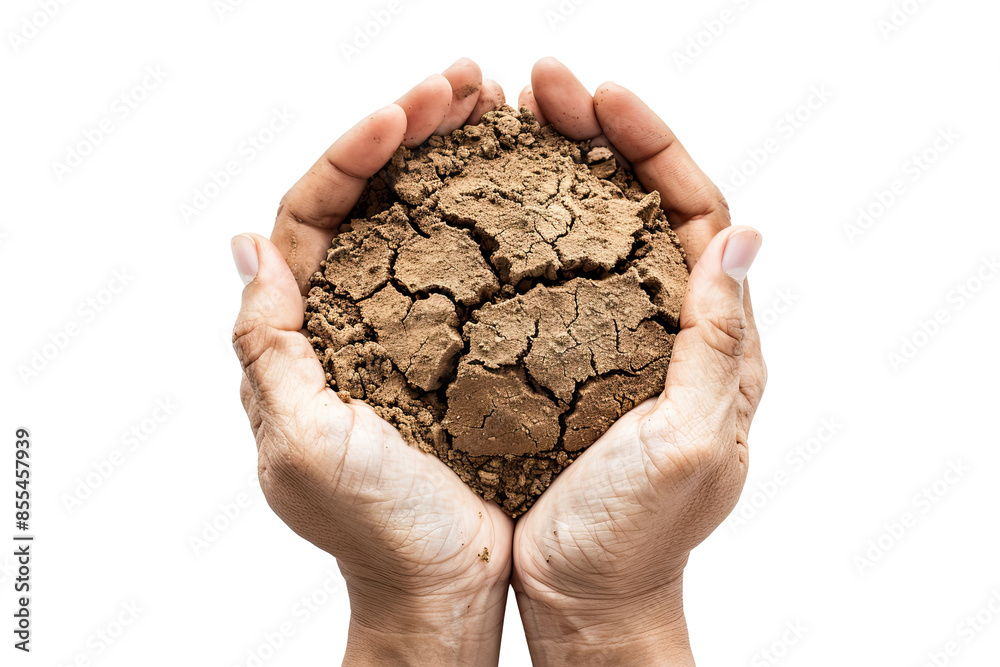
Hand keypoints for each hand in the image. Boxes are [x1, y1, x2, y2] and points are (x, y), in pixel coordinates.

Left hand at [231, 59, 511, 665]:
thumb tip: (246, 244)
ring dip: (456, 155)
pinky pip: (475, 260)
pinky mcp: (465, 343)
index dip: (355, 152)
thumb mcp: (304, 440)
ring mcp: (412, 325)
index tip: (409, 110)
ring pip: (424, 217)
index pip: (313, 211)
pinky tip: (531, 178)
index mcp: (301, 330)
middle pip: (371, 196)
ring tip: (503, 103)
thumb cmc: (377, 526)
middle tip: (470, 81)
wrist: (445, 583)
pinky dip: (497, 212)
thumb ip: (266, 344)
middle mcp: (352, 316)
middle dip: (413, 129)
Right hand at [511, 59, 766, 665]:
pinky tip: (473, 208)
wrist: (582, 600)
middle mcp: (665, 330)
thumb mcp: (687, 443)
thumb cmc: (632, 537)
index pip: (696, 212)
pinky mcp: (558, 365)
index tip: (599, 100)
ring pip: (586, 233)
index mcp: (713, 342)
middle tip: (537, 87)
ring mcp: (609, 344)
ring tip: (501, 124)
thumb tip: (743, 234)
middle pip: (638, 205)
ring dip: (550, 172)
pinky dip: (515, 232)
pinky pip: (543, 278)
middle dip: (595, 137)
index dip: (653, 145)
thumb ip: (720, 342)